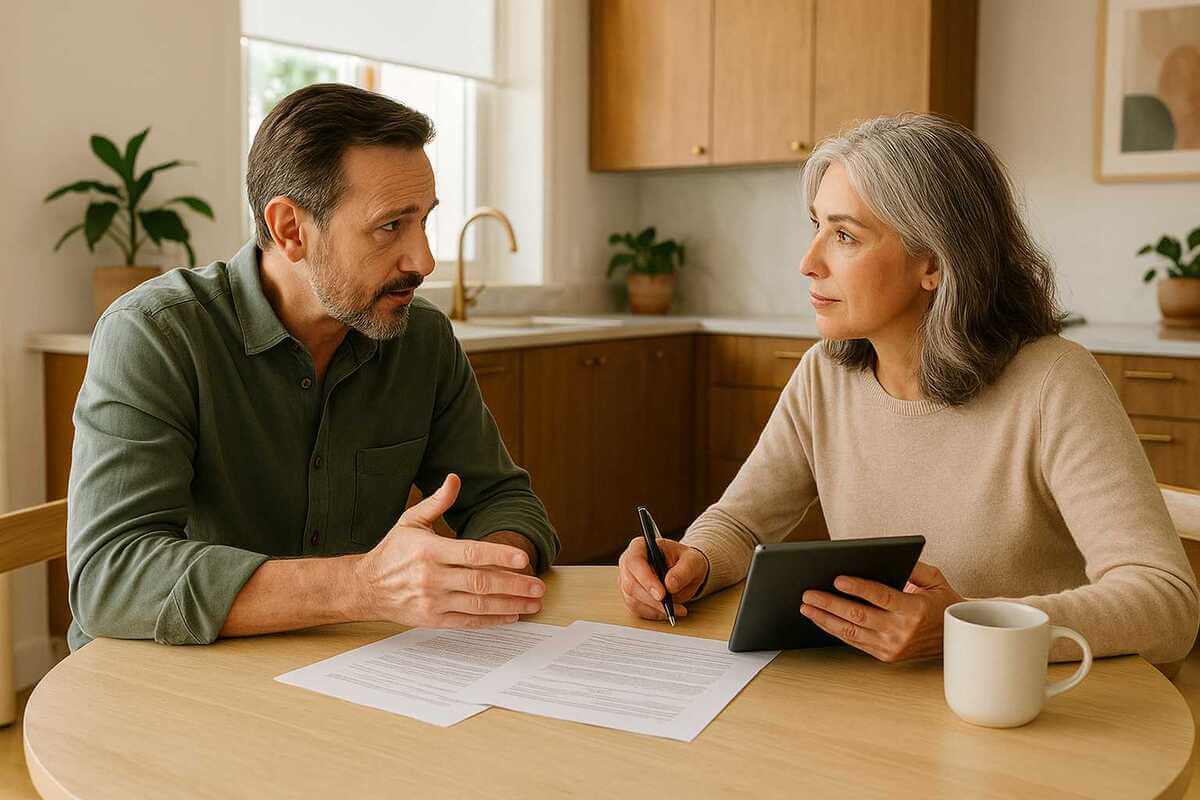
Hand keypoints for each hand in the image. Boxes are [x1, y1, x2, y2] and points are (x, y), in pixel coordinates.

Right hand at [352, 474, 545, 628]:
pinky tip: (511, 615)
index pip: (471, 553)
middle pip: (481, 582)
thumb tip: (455, 478)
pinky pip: (468, 621)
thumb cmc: (392, 551)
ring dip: (510, 604)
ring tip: (533, 602)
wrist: (365, 587)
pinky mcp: (432, 619)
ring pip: (478, 605)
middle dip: (514, 585)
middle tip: (538, 585)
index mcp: (429, 550)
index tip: (522, 559)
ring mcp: (432, 600)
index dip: (499, 556)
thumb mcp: (411, 521)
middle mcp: (432, 577)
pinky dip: (492, 620)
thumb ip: (437, 502)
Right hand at [617, 536, 708, 620]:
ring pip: (633, 600)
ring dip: (655, 609)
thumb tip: (670, 585)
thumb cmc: (685, 561)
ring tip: (677, 610)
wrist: (684, 570)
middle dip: (652, 600)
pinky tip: (668, 611)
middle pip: (631, 584)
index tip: (662, 594)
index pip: (635, 561)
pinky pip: (637, 609)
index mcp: (640, 546)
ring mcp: (627, 580)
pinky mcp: (630, 596)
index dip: (646, 579)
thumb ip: (684, 570)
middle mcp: (629, 563)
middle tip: (671, 607)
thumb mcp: (692, 561)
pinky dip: (653, 614)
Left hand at [799, 562, 962, 661]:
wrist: (956, 638)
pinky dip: (835, 630)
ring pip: (852, 632)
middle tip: (809, 593)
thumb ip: (912, 566)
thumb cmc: (943, 604)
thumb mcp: (935, 579)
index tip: (837, 579)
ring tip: (807, 607)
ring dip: (825, 619)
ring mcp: (892, 646)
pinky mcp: (886, 656)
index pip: (880, 596)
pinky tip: (821, 620)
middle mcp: (901, 631)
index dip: (858, 588)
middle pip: (858, 615)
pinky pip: (855, 642)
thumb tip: (884, 556)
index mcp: (914, 610)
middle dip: (830, 603)